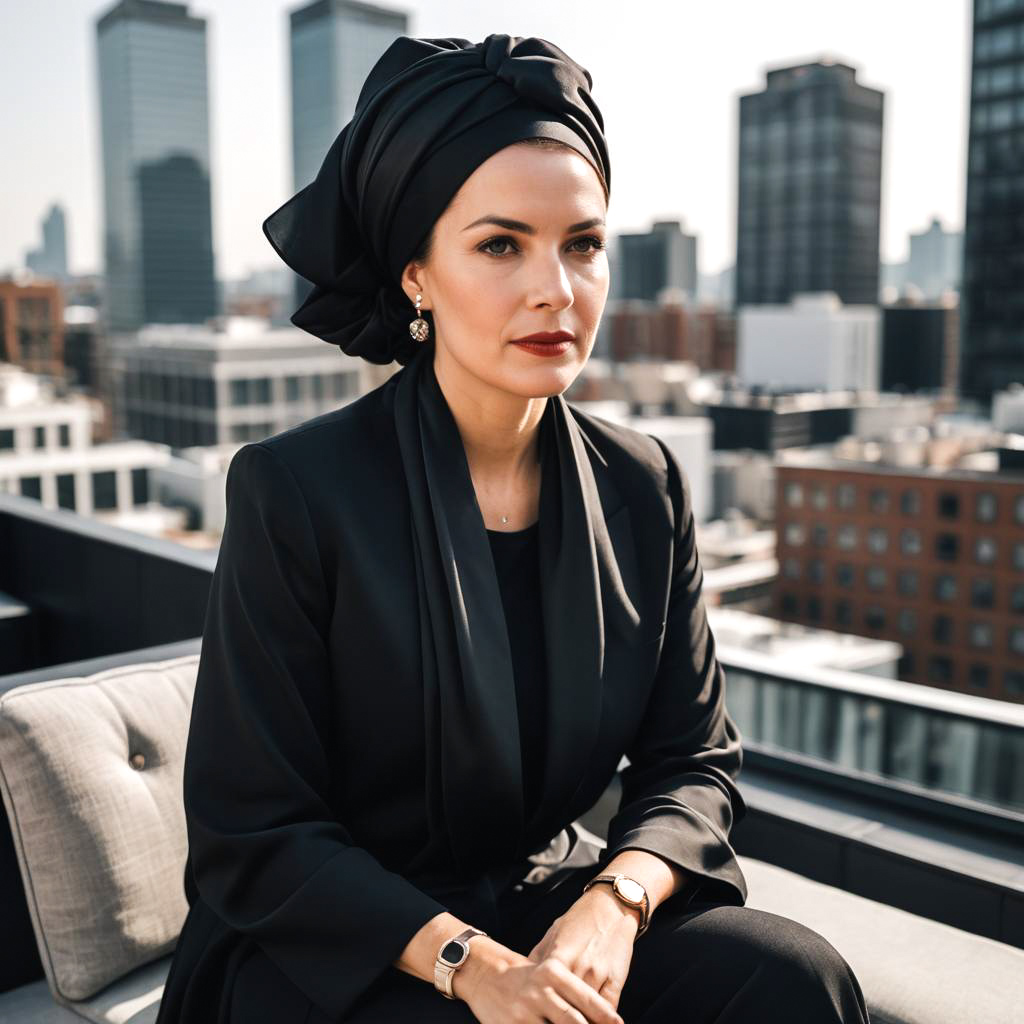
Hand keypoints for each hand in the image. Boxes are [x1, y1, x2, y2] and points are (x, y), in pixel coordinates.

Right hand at [455, 936, 623, 1023]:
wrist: (485, 974)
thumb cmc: (528, 977)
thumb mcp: (551, 973)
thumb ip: (574, 991)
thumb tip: (604, 1015)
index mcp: (553, 973)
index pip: (586, 999)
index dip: (605, 1016)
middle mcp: (540, 991)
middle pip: (574, 1021)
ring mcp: (524, 1011)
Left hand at [525, 886, 638, 1012]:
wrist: (610, 906)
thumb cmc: (579, 920)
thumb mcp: (554, 934)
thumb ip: (538, 958)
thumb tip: (520, 979)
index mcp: (557, 958)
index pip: (545, 996)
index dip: (541, 1012)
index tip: (538, 1018)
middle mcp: (576, 967)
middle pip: (566, 1008)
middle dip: (560, 1020)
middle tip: (554, 1023)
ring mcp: (597, 974)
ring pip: (587, 1012)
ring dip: (581, 1021)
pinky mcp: (616, 978)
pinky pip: (608, 1008)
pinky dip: (601, 1020)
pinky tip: (594, 1021)